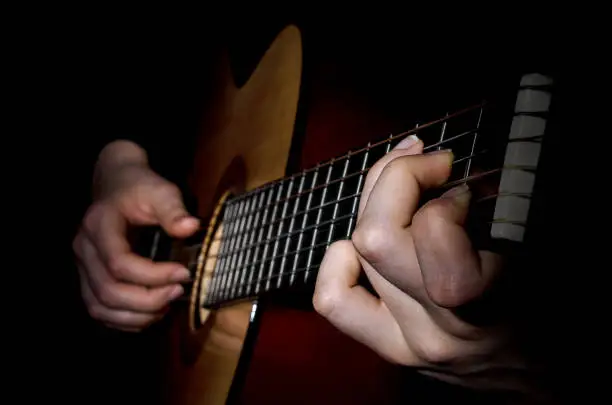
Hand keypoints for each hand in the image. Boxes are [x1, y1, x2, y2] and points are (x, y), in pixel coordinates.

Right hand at [73, 141, 199, 331]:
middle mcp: (84, 249)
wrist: (117, 184)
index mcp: (99, 225)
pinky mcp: (89, 278)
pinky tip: (150, 314)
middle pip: (108, 290)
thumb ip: (174, 209)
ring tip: (166, 306)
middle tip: (179, 292)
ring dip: (136, 315)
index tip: (184, 273)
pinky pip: (100, 310)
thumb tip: (191, 227)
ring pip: (100, 307)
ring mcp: (83, 266)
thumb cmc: (140, 188)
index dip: (152, 275)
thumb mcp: (160, 190)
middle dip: (147, 300)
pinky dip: (125, 320)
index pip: (119, 263)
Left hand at [313, 136, 531, 393]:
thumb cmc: (552, 312)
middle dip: (396, 179)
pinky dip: (340, 260)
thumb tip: (450, 170)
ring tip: (403, 190)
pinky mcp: (391, 348)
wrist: (545, 380)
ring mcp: (408, 340)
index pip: (431, 228)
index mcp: (490, 298)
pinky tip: (362, 246)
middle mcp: (439, 324)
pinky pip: (335, 299)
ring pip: (356, 253)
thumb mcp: (542, 254)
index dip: (439, 189)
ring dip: (375, 205)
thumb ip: (503, 212)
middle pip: (377, 236)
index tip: (462, 186)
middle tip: (428, 166)